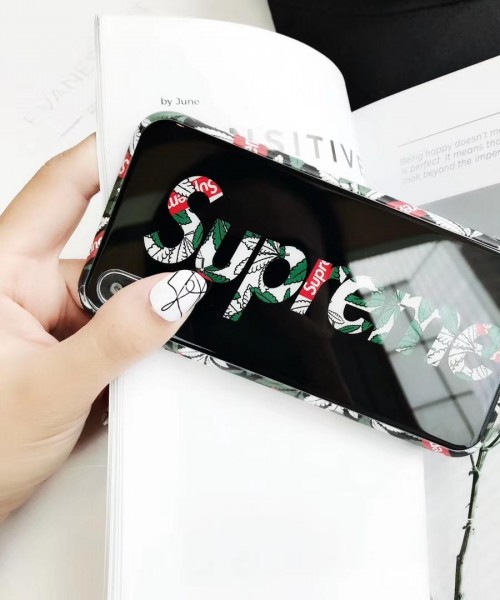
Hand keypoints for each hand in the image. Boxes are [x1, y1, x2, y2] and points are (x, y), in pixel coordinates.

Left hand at [0, 135, 204, 520]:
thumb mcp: (48, 389)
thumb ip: (115, 340)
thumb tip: (171, 295)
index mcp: (3, 271)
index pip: (60, 192)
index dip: (103, 157)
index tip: (149, 138)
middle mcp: (30, 287)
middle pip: (107, 251)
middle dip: (148, 262)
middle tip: (189, 268)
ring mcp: (56, 320)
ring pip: (122, 296)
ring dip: (148, 313)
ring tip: (168, 333)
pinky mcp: (76, 348)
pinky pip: (124, 328)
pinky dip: (146, 340)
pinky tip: (157, 353)